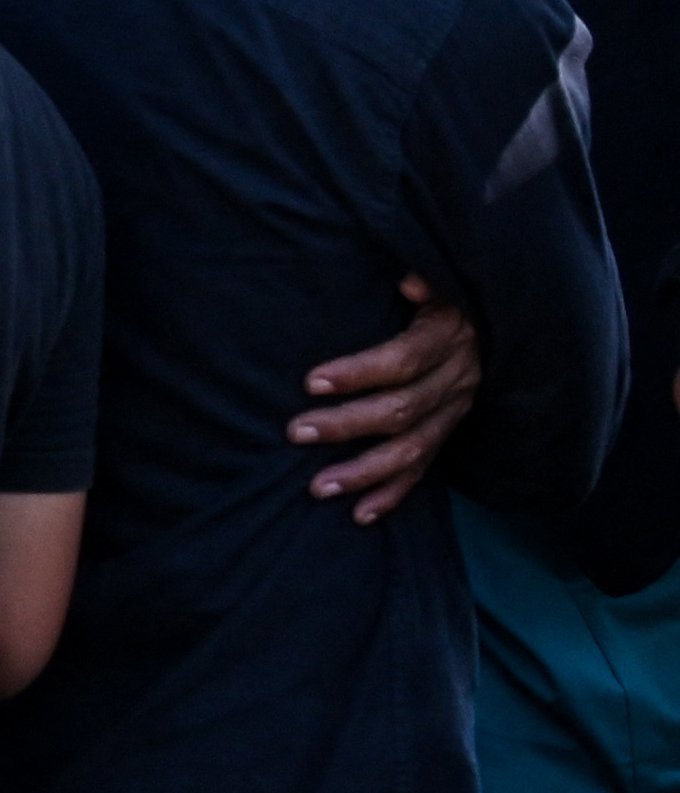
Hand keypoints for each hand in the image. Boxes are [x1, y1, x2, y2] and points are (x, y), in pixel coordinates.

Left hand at [298, 280, 479, 520]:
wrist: (496, 319)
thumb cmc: (443, 291)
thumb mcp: (439, 278)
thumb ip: (424, 281)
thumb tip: (411, 284)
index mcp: (449, 337)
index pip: (403, 360)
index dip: (359, 373)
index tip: (311, 381)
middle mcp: (457, 379)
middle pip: (402, 410)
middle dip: (347, 424)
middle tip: (295, 432)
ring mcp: (456, 411)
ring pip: (413, 449)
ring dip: (365, 471)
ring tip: (318, 486)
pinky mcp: (451, 433)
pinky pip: (425, 469)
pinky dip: (393, 494)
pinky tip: (360, 514)